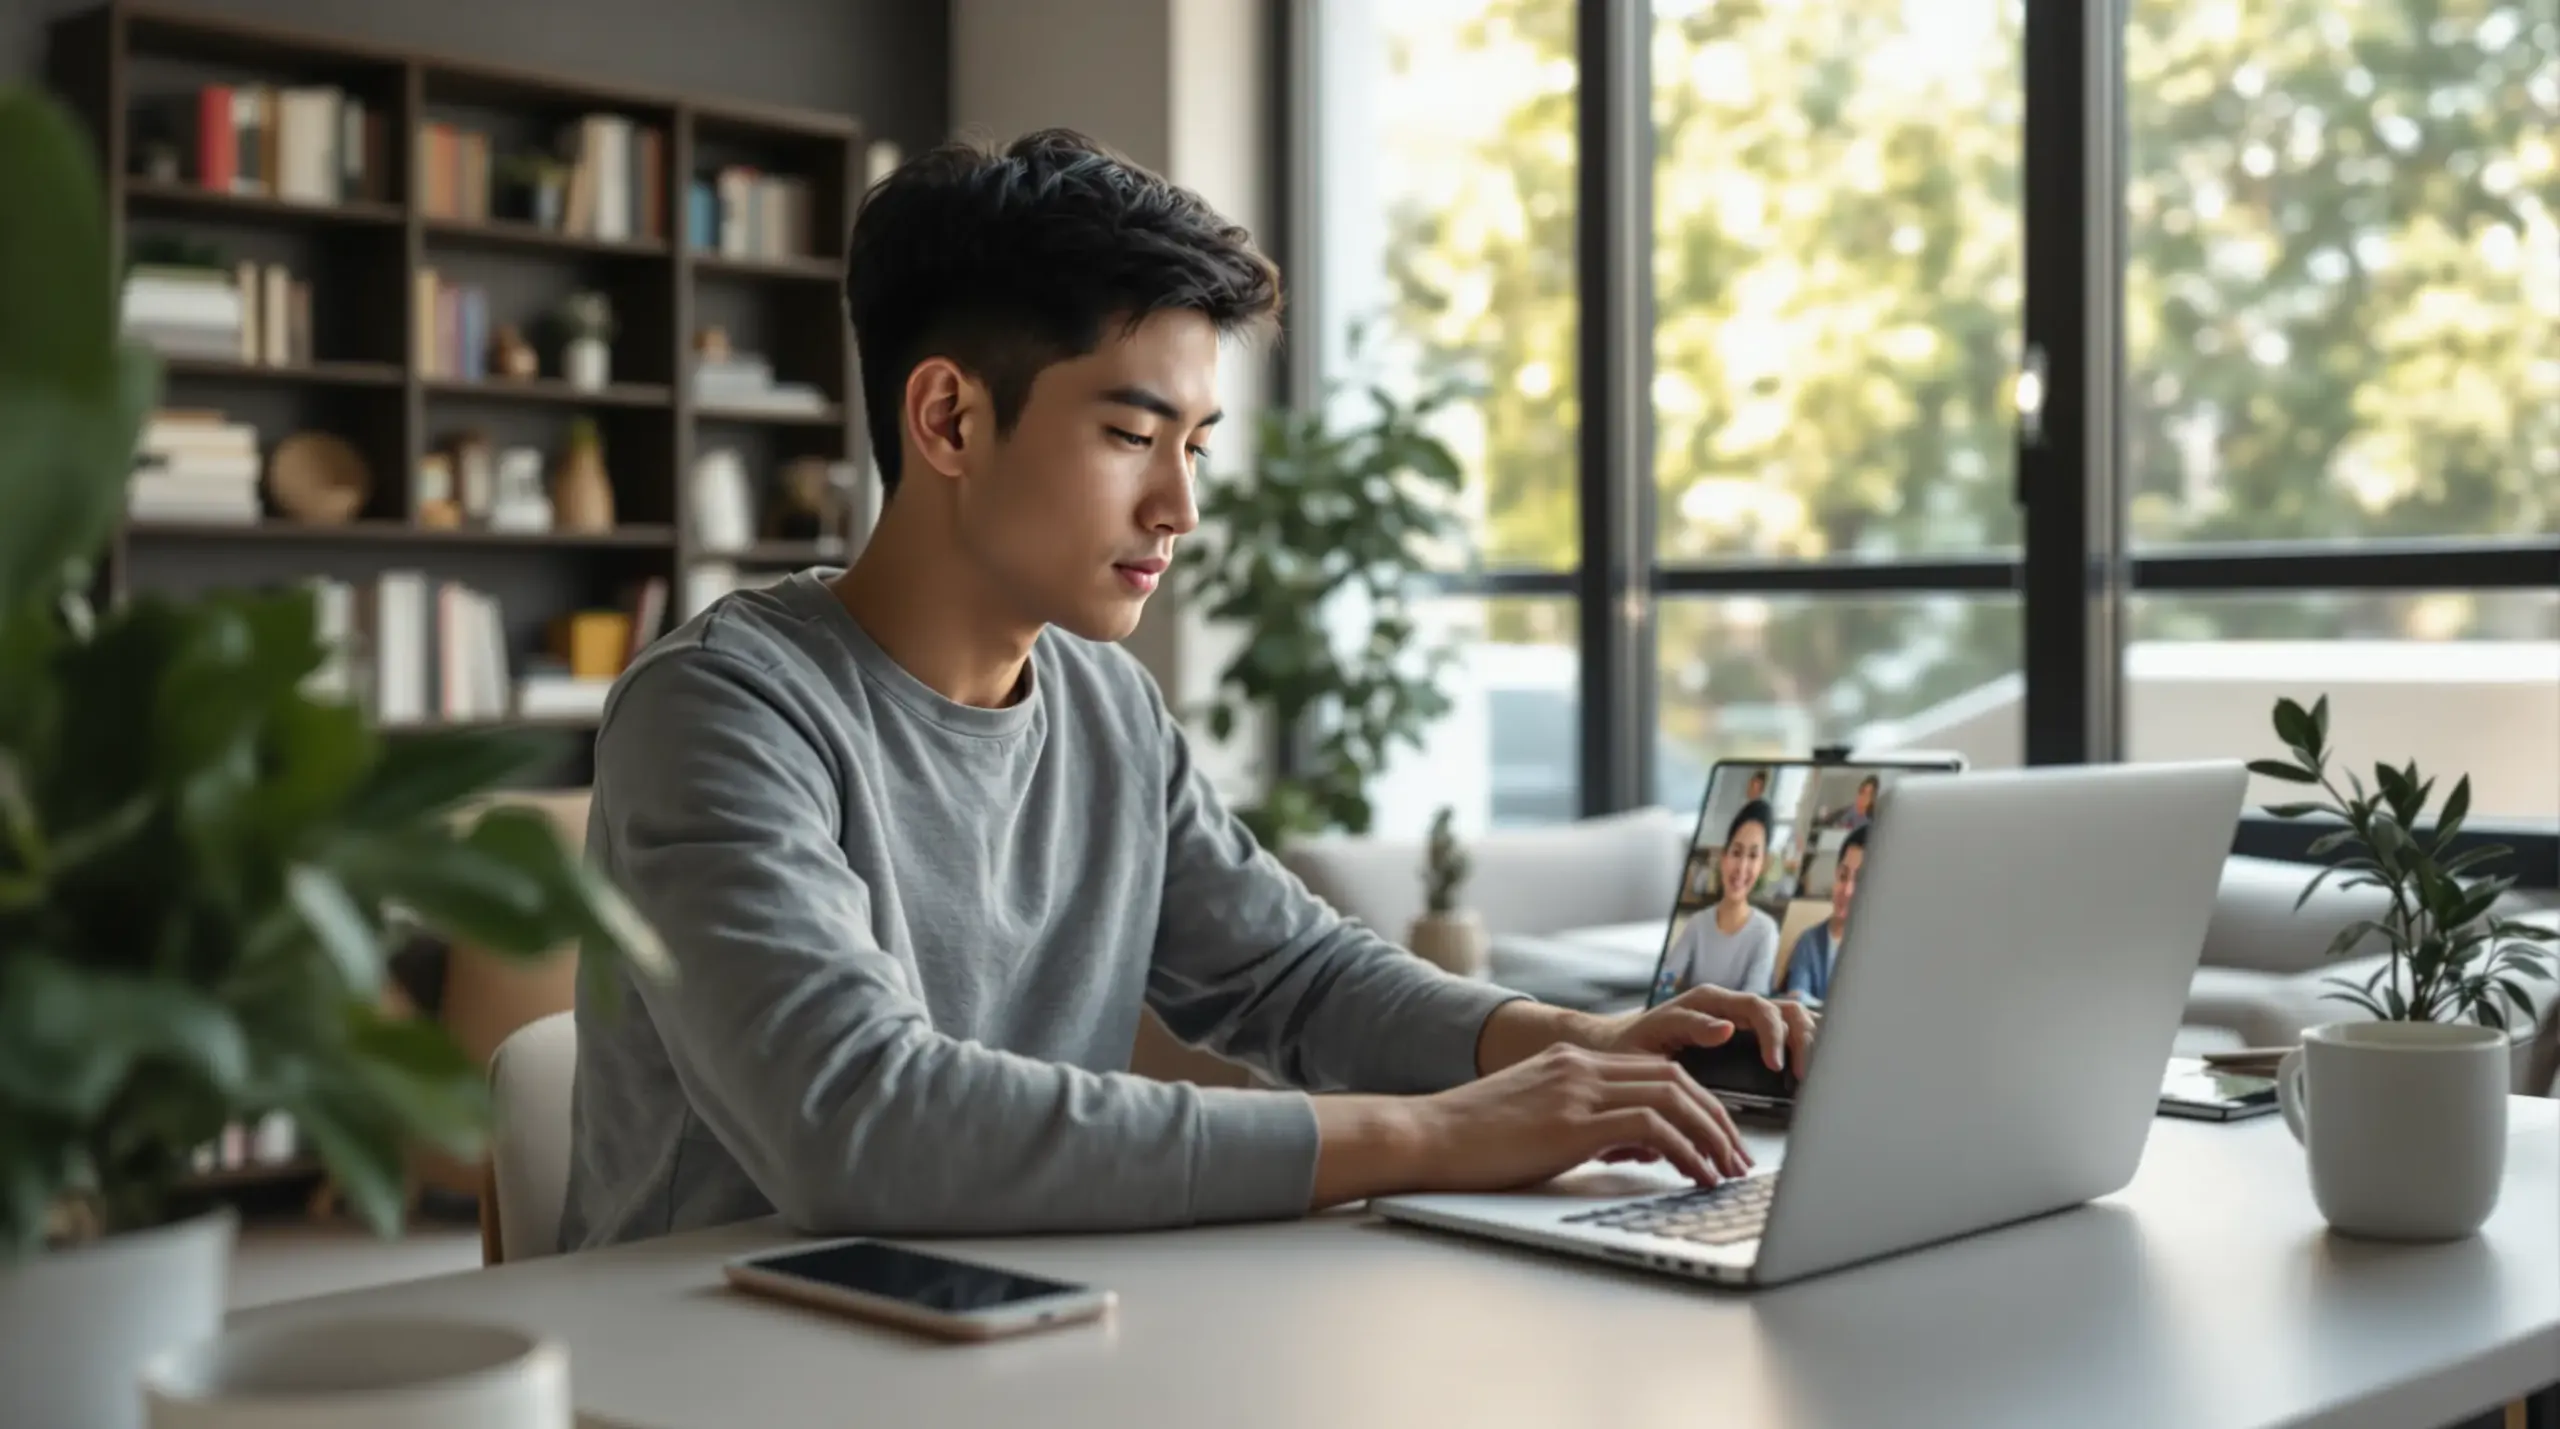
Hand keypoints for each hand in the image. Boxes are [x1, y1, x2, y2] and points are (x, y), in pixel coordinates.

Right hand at [1408, 1043, 1752, 1191]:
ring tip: (1728, 1172)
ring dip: (1710, 1137)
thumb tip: (1634, 1147)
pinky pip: (1650, 1127)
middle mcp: (1581, 1065)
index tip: (1718, 1139)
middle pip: (1676, 1079)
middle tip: (1738, 1158)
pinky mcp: (1571, 1121)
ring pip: (1673, 1098)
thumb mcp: (1538, 1120)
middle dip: (1718, 1119)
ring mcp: (1576, 1089)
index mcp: (1572, 1061)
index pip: (1656, 1071)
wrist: (1424, 1136)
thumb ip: (1586, 1123)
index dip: (1699, 1105)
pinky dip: (1684, 1151)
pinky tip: (1696, 1175)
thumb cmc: (1472, 1139)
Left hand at [1597, 987, 1817, 1073]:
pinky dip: (1800, 1046)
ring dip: (1808, 1041)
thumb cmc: (1634, 1042)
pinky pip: (1782, 1033)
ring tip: (1810, 1073)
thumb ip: (1690, 1028)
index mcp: (1711, 1001)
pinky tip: (1805, 1069)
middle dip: (1803, 1039)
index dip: (1775, 1037)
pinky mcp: (1743, 1035)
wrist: (1618, 1044)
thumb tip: (1726, 1028)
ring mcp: (1740, 1018)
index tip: (1776, 1067)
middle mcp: (1730, 1005)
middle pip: (1786, 1010)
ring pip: (1791, 1018)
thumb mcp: (1655, 1034)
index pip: (1761, 1009)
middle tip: (1803, 1074)